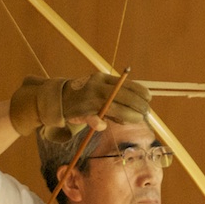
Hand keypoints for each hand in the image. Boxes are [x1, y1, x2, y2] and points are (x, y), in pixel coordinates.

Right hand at [7, 74, 151, 140]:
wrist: (55, 98)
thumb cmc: (81, 96)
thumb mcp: (97, 90)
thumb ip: (113, 95)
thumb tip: (135, 105)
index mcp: (102, 78)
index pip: (126, 82)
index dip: (140, 91)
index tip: (149, 98)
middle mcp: (97, 85)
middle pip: (124, 95)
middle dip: (138, 105)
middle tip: (145, 112)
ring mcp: (89, 97)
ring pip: (115, 106)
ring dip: (128, 114)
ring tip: (137, 118)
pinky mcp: (81, 110)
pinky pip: (95, 118)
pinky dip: (99, 123)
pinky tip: (104, 125)